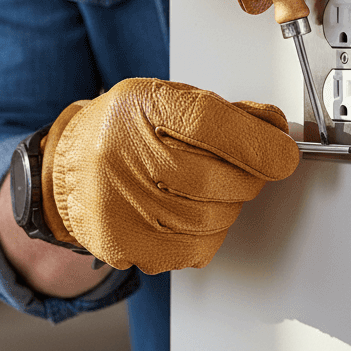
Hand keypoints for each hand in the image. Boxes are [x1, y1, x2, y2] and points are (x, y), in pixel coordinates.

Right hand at [39, 78, 299, 273]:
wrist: (66, 169)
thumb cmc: (123, 131)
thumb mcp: (169, 101)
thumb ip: (225, 114)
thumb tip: (275, 130)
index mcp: (140, 107)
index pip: (209, 123)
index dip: (257, 143)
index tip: (284, 155)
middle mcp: (123, 154)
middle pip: (217, 179)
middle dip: (245, 178)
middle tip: (237, 170)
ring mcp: (121, 204)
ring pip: (212, 219)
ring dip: (225, 208)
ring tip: (199, 190)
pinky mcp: (124, 244)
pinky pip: (195, 248)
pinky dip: (204, 234)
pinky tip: (183, 213)